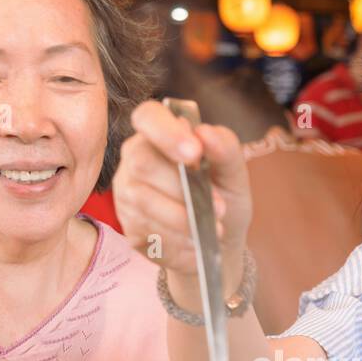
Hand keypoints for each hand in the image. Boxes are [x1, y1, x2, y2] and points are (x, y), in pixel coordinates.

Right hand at [113, 100, 252, 303]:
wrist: (221, 241)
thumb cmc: (224, 197)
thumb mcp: (234, 174)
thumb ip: (225, 149)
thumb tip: (206, 133)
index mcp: (161, 136)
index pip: (148, 117)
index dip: (166, 132)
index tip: (194, 153)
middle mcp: (136, 160)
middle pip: (143, 163)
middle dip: (183, 188)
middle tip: (219, 207)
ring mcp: (127, 194)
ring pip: (143, 201)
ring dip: (183, 218)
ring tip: (213, 229)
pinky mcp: (129, 227)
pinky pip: (146, 232)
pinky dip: (178, 240)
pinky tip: (195, 243)